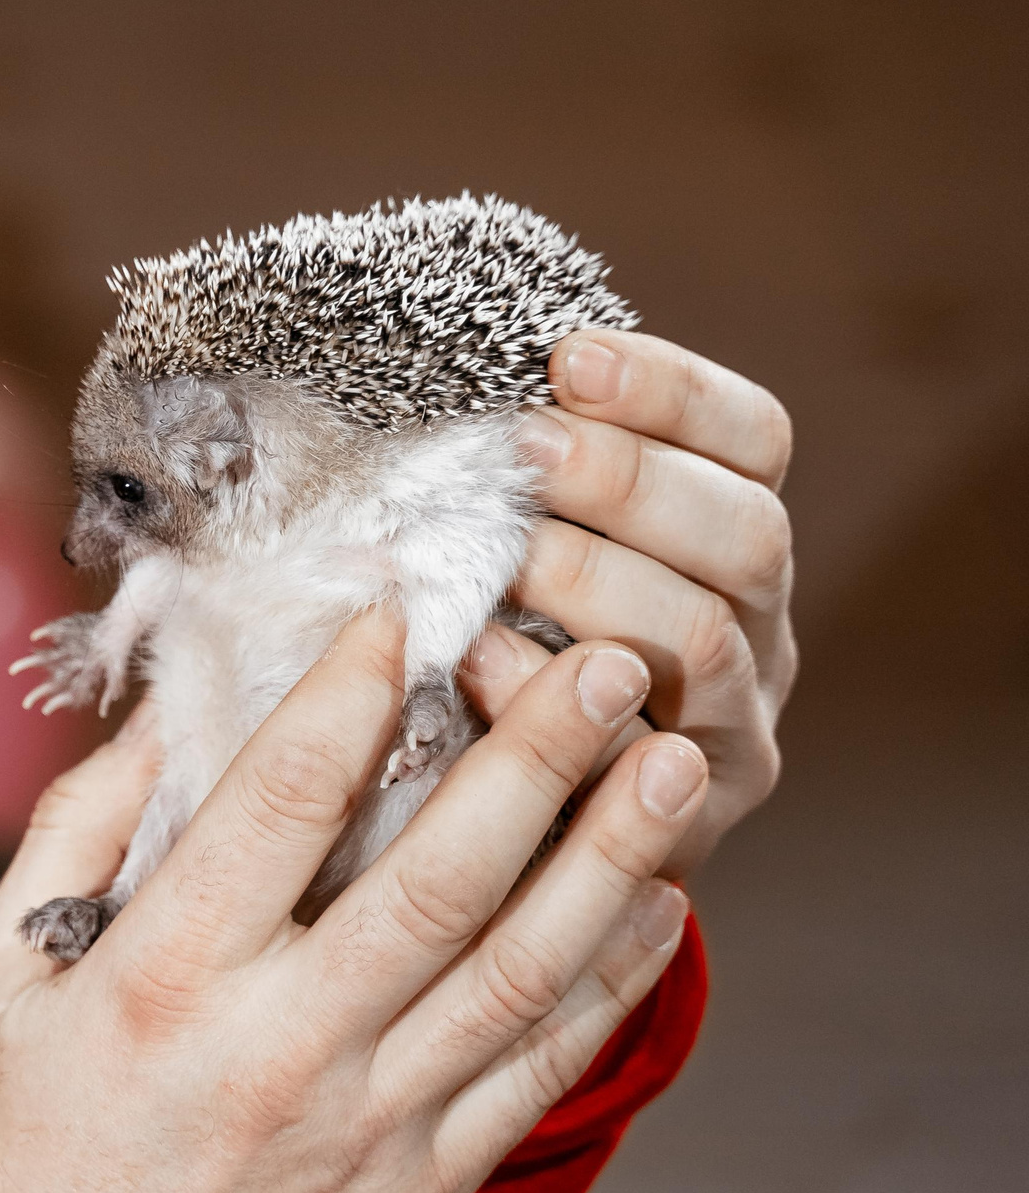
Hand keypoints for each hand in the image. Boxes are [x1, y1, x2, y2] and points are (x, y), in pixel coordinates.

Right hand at [0, 606, 701, 1192]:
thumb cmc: (24, 1144)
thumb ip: (77, 833)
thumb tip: (169, 715)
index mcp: (164, 975)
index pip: (281, 800)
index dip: (349, 689)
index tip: (398, 613)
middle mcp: (281, 1043)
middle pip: (438, 873)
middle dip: (532, 755)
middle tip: (596, 661)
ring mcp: (367, 1120)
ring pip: (518, 969)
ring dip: (607, 857)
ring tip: (666, 761)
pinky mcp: (420, 1186)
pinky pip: (538, 1072)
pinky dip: (607, 985)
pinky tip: (652, 907)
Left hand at [506, 330, 795, 873]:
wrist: (502, 835)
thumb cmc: (490, 647)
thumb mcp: (521, 547)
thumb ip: (520, 475)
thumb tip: (436, 366)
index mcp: (729, 539)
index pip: (753, 442)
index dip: (673, 391)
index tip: (570, 357)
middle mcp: (755, 627)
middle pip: (747, 533)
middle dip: (628, 480)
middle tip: (524, 449)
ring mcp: (731, 725)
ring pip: (702, 635)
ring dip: (593, 579)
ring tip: (498, 553)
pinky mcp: (685, 818)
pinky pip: (631, 751)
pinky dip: (548, 697)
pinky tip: (474, 660)